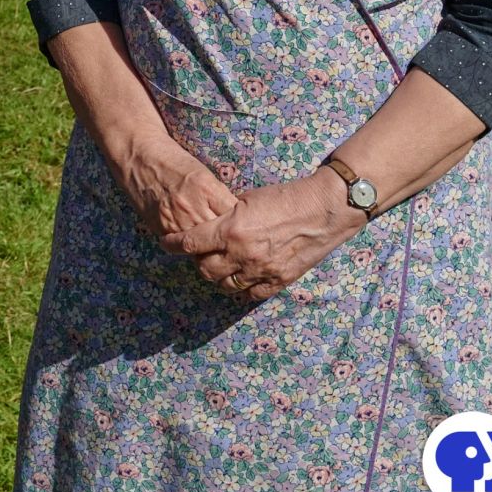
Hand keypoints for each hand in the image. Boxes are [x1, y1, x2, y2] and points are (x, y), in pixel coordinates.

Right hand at [111, 134, 239, 244]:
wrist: (138, 157)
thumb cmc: (173, 160)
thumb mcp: (203, 173)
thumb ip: (218, 197)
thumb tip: (235, 219)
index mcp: (207, 188)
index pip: (236, 217)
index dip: (243, 223)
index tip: (245, 225)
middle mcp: (193, 207)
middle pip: (222, 236)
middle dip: (230, 239)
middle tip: (235, 240)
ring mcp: (176, 220)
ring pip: (203, 247)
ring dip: (211, 247)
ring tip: (217, 246)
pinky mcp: (162, 228)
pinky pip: (184, 246)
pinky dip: (191, 247)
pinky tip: (196, 244)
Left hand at [163, 171, 364, 301]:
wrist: (323, 210)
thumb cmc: (285, 197)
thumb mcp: (247, 199)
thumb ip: (226, 215)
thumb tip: (210, 222)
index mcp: (230, 230)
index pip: (190, 243)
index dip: (174, 244)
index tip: (167, 243)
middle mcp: (242, 254)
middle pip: (204, 270)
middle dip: (197, 262)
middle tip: (198, 255)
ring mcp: (261, 271)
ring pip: (226, 285)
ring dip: (218, 276)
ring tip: (219, 266)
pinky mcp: (279, 281)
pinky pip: (251, 294)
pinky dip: (242, 287)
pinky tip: (241, 278)